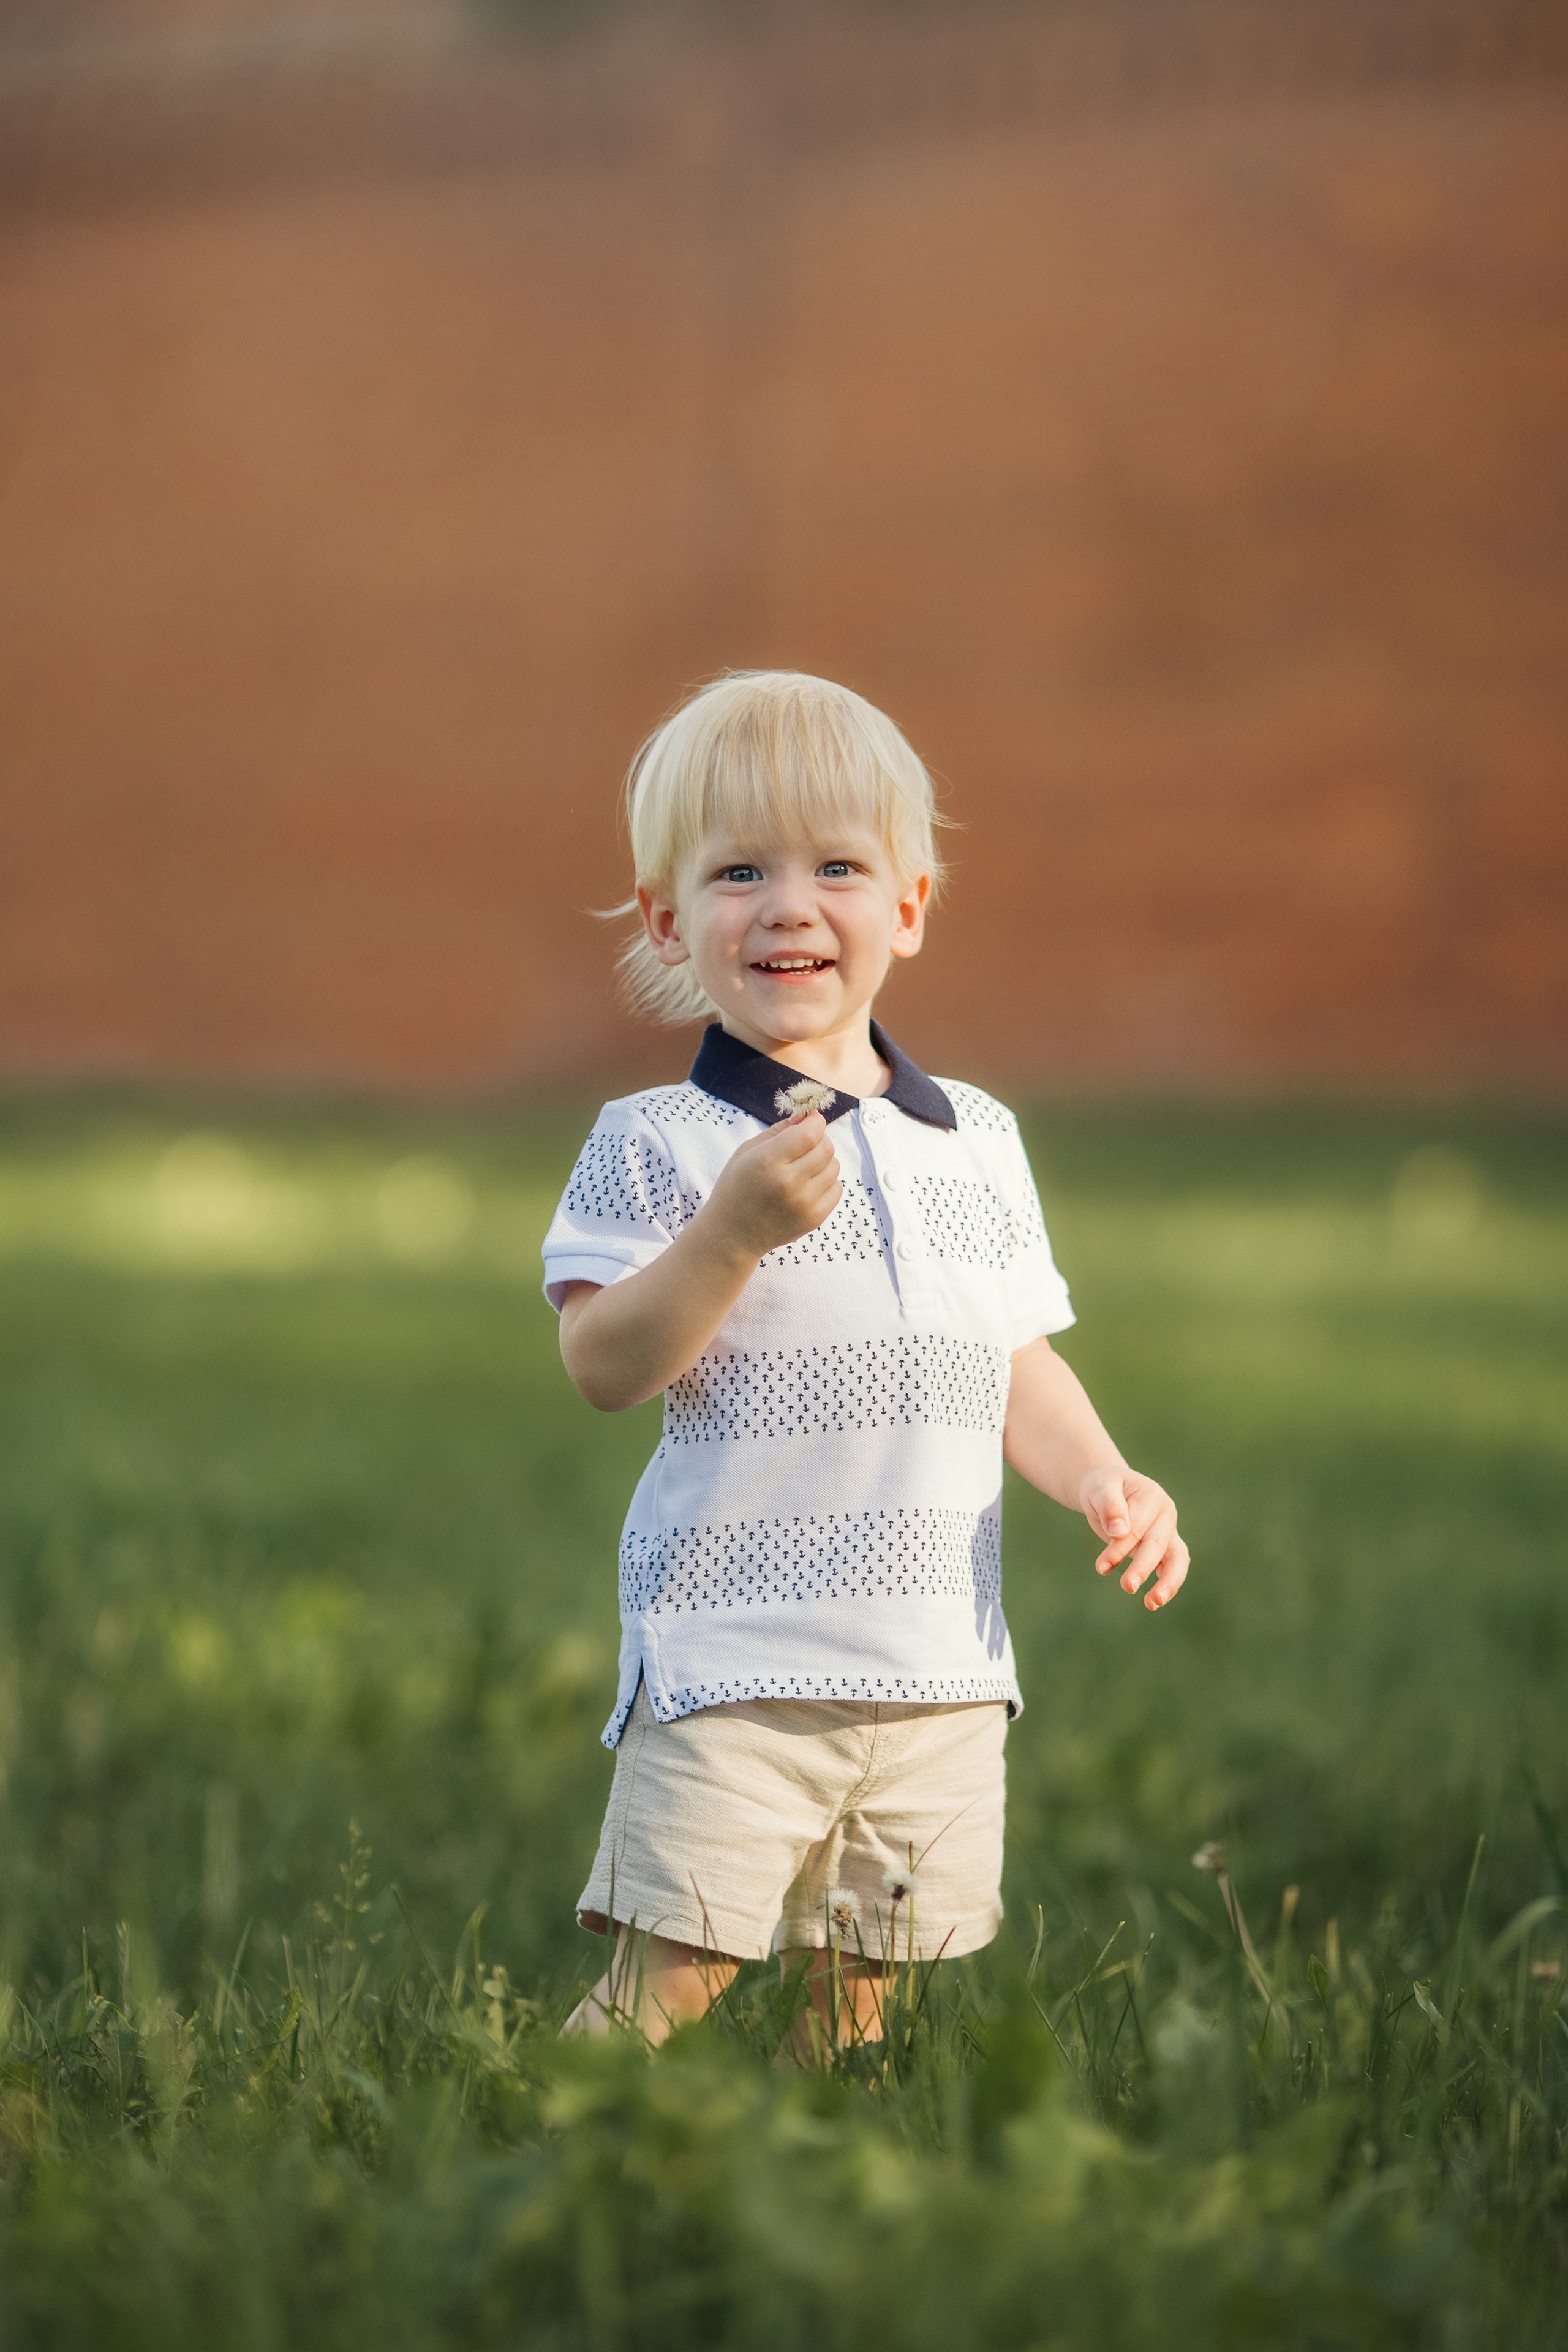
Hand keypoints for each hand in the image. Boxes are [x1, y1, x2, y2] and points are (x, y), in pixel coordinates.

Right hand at [702, 1111, 842, 1259]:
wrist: (732, 1235)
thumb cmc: (736, 1188)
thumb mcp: (745, 1153)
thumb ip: (777, 1131)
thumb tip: (806, 1116)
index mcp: (767, 1162)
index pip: (810, 1133)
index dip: (814, 1122)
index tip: (810, 1121)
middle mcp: (788, 1183)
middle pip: (826, 1148)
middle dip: (817, 1140)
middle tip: (802, 1146)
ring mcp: (804, 1203)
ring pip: (834, 1166)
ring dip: (822, 1161)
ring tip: (801, 1169)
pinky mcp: (814, 1218)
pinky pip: (837, 1188)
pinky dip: (826, 1182)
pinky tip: (806, 1186)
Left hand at [1081, 1464, 1188, 1610]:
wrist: (1107, 1490)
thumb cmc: (1102, 1487)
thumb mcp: (1100, 1488)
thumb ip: (1109, 1506)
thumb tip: (1118, 1531)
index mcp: (1152, 1496)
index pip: (1137, 1527)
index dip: (1119, 1548)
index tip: (1101, 1567)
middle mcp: (1166, 1513)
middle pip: (1158, 1544)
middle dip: (1142, 1567)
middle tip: (1127, 1587)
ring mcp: (1168, 1531)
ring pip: (1177, 1559)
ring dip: (1167, 1582)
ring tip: (1152, 1604)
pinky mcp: (1164, 1547)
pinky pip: (1172, 1567)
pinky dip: (1165, 1584)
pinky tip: (1152, 1602)